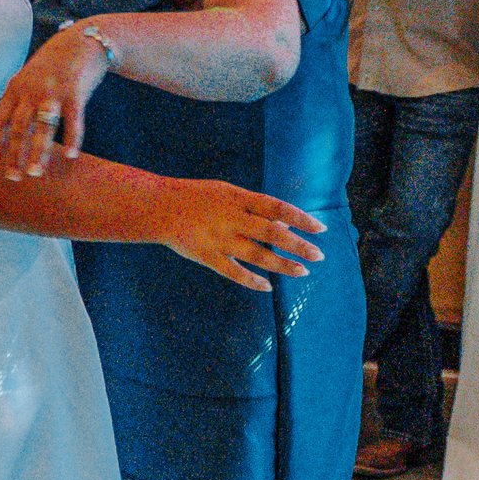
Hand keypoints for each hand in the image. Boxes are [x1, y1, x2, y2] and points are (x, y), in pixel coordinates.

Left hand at [0, 26, 107, 179]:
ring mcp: (54, 91)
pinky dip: (72, 139)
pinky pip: (73, 121)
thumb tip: (3, 131)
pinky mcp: (76, 92)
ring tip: (35, 174)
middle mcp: (31, 90)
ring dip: (38, 153)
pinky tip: (71, 156)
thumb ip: (16, 101)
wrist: (81, 41)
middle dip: (14, 155)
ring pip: (43, 128)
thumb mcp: (27, 78)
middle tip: (13, 178)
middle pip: (18, 128)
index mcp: (14, 88)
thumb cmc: (51, 66)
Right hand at [163, 181, 322, 292]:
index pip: (277, 207)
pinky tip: (268, 287)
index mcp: (238, 198)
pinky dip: (251, 281)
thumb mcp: (226, 192)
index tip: (320, 228)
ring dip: (282, 265)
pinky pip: (233, 272)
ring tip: (302, 272)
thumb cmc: (195, 197)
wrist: (157, 207)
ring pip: (257, 255)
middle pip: (272, 233)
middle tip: (319, 256)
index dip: (300, 218)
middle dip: (298, 245)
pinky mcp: (206, 256)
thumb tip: (283, 222)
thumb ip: (253, 207)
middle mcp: (232, 218)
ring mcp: (219, 239)